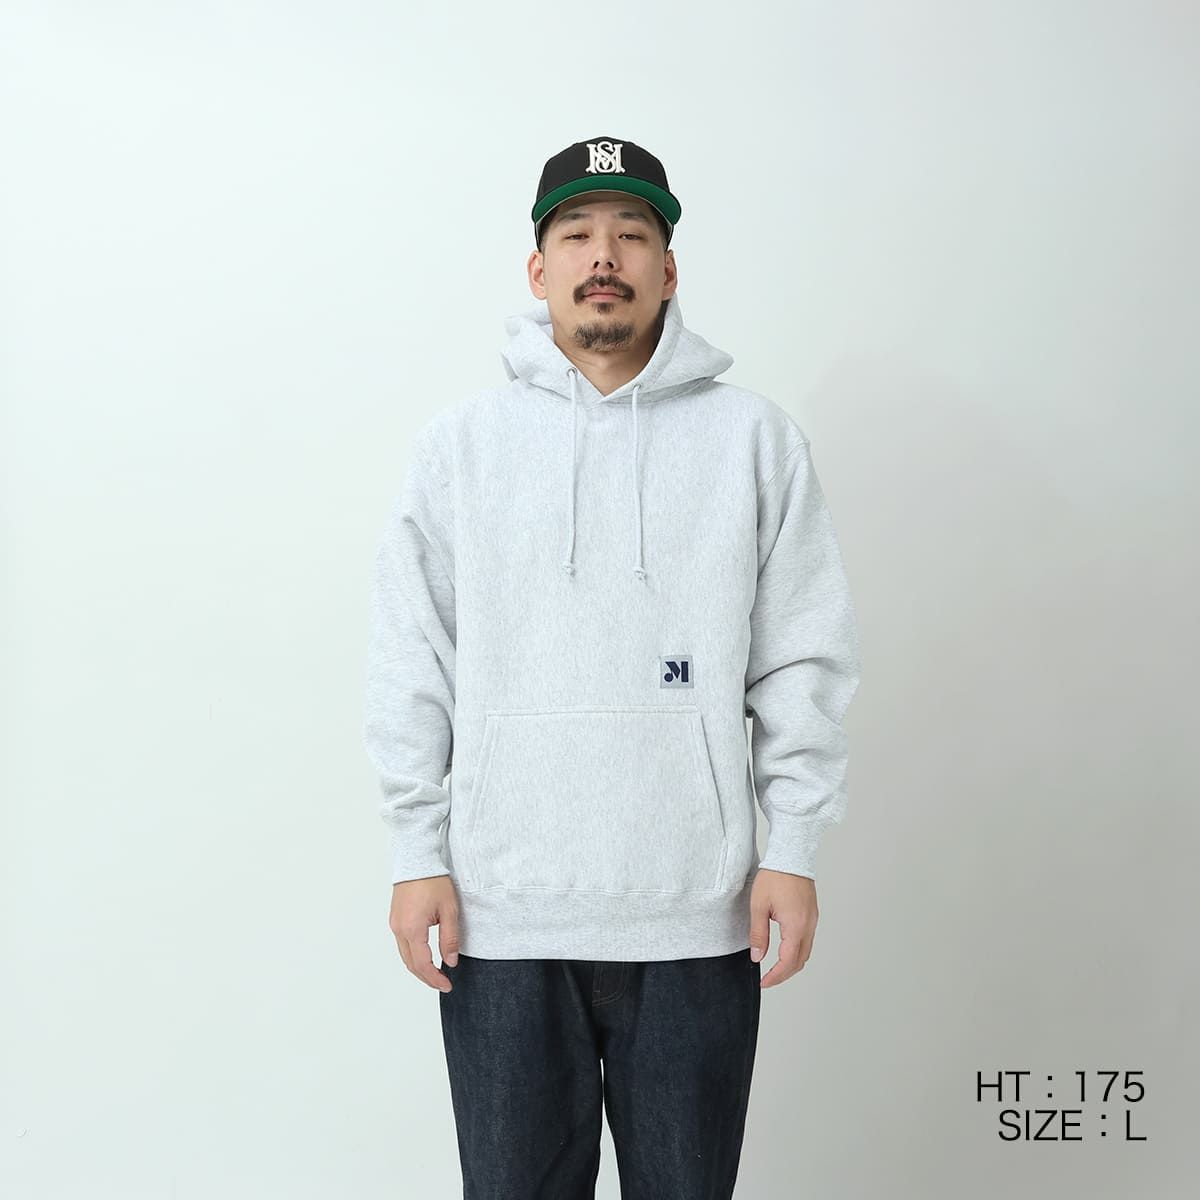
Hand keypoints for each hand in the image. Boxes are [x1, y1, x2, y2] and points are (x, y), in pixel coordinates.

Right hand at [389, 874, 460, 992]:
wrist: (417, 860)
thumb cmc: (434, 881)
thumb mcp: (449, 910)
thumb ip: (450, 938)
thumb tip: (451, 961)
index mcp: (413, 929)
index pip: (423, 964)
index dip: (435, 979)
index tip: (447, 985)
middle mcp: (399, 929)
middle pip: (410, 964)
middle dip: (426, 978)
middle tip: (442, 984)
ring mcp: (395, 924)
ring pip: (405, 956)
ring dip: (419, 968)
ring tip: (435, 974)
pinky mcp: (395, 919)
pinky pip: (402, 944)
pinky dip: (413, 956)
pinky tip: (425, 957)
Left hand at [748, 868, 817, 987]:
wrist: (791, 855)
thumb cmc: (774, 877)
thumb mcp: (759, 906)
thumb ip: (758, 934)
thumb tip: (757, 956)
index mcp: (796, 926)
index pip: (788, 962)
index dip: (776, 976)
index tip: (764, 982)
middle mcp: (808, 926)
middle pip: (800, 961)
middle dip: (784, 974)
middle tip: (768, 978)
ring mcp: (813, 920)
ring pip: (806, 952)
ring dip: (792, 963)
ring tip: (774, 967)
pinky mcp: (812, 914)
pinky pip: (807, 940)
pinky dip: (797, 950)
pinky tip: (784, 949)